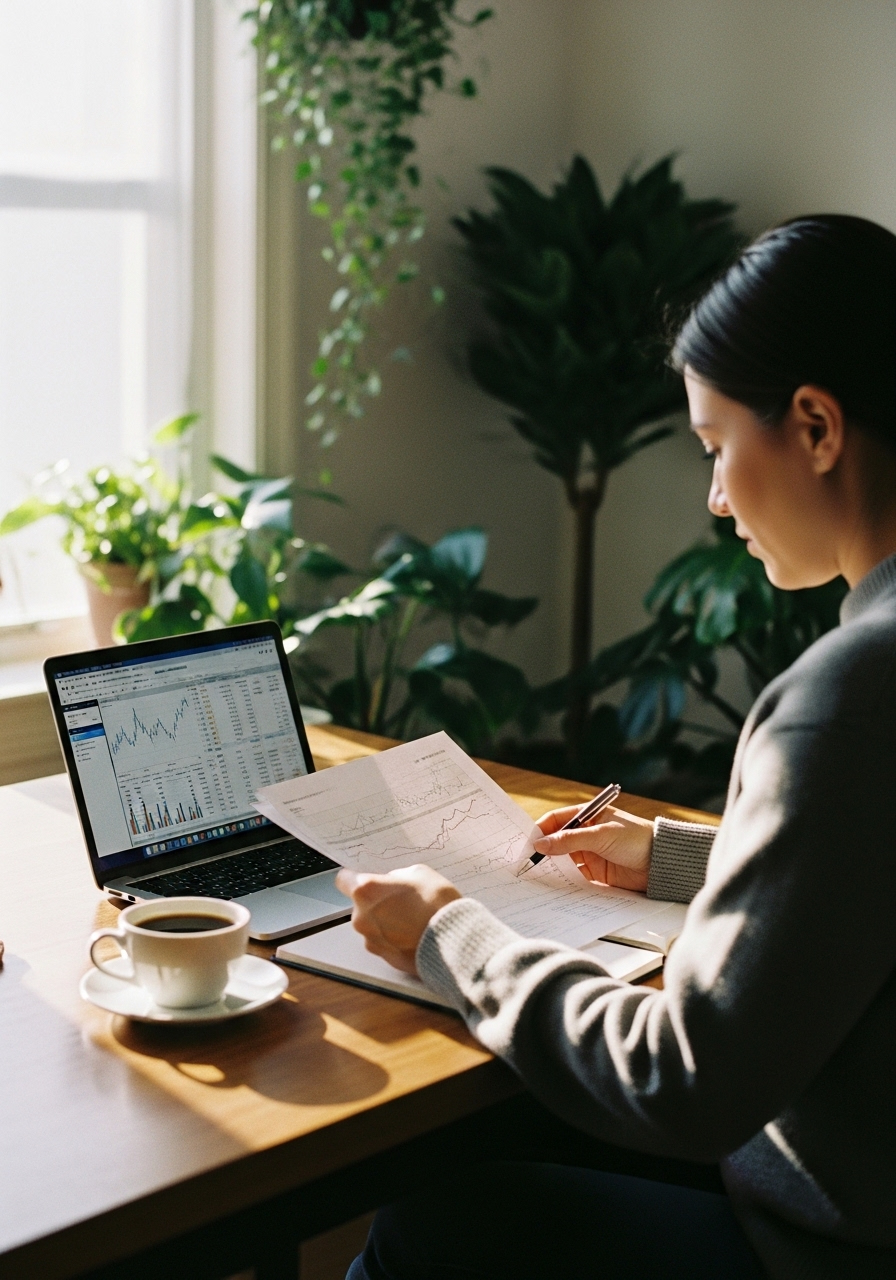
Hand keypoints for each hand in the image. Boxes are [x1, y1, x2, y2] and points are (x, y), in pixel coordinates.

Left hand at [335, 864, 460, 974]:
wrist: (453, 941)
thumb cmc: (438, 904)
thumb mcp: (420, 873)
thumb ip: (397, 877)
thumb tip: (392, 883)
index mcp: (367, 891)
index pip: (343, 880)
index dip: (354, 878)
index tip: (364, 879)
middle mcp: (362, 917)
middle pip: (360, 905)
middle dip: (376, 902)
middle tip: (401, 900)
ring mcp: (371, 940)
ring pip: (372, 925)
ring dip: (385, 921)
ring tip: (412, 919)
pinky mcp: (383, 957)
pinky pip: (383, 942)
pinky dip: (394, 939)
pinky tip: (414, 934)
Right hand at [532, 802, 652, 891]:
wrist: (662, 863)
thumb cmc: (636, 839)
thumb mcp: (600, 835)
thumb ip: (570, 840)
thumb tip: (540, 844)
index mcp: (588, 815)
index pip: (556, 819)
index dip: (541, 830)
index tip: (528, 843)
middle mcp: (586, 833)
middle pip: (557, 841)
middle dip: (543, 850)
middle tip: (527, 862)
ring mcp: (590, 853)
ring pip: (563, 860)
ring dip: (552, 866)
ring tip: (537, 876)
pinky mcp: (596, 873)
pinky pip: (574, 876)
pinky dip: (564, 880)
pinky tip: (554, 886)